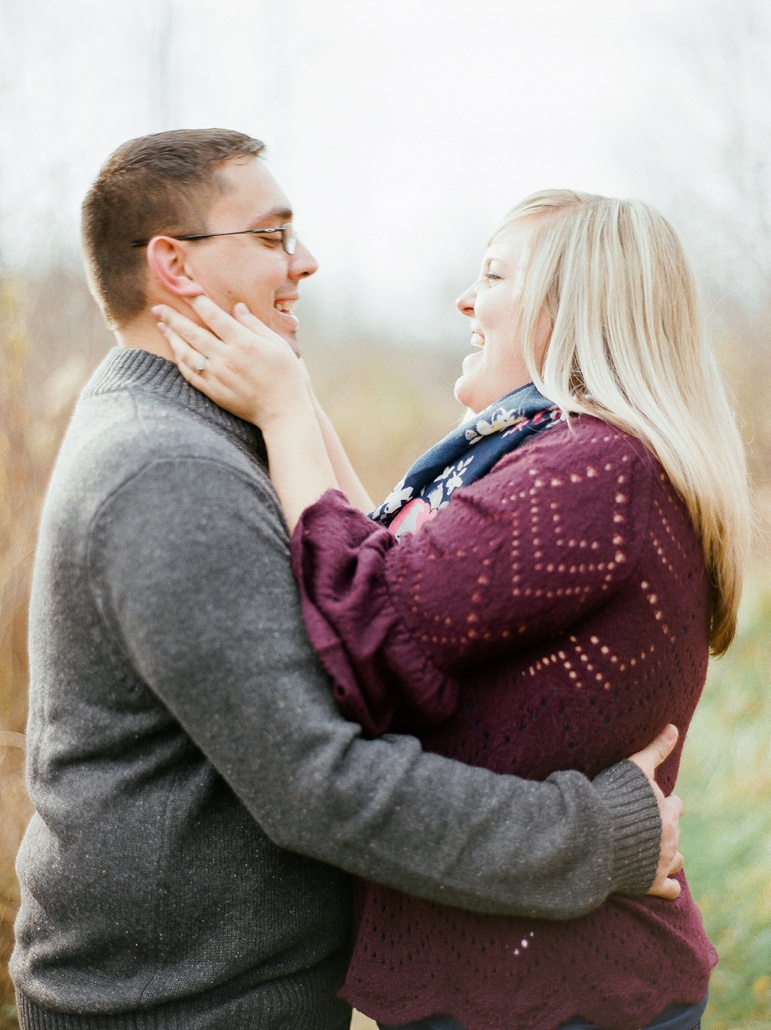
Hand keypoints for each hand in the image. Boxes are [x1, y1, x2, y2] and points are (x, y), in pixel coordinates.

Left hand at [153, 296, 309, 427]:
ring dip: (171, 337)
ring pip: (186, 352)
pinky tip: (175, 351)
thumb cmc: (286, 377)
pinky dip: (179, 360)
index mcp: (244, 342)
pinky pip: (189, 373)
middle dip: (173, 317)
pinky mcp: (213, 392)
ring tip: (161, 325)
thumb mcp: (278, 345)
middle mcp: (226, 358)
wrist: (284, 412)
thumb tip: (237, 307)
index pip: (213, 315)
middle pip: (192, 332)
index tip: (184, 288)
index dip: (196, 300)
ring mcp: (217, 376)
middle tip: (158, 307)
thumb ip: (255, 325)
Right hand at [628, 724, 683, 899]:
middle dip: (666, 828)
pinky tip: (660, 884)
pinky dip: (667, 887)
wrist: (596, 835)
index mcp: (666, 810)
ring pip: (677, 859)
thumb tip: (674, 726)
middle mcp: (670, 835)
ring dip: (668, 856)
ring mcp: (662, 860)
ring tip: (653, 853)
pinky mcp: (652, 882)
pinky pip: (670, 889)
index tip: (650, 804)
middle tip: (648, 827)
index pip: (674, 805)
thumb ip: (655, 749)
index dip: (664, 803)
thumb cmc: (613, 798)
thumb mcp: (635, 768)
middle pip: (675, 830)